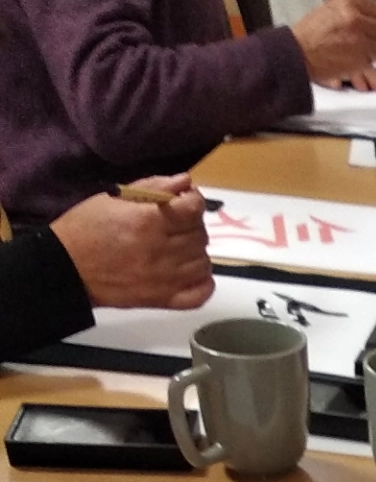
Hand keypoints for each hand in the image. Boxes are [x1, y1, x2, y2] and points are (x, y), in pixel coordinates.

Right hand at [49, 179, 213, 310]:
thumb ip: (152, 187)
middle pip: (200, 235)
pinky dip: (203, 283)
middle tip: (178, 223)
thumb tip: (185, 181)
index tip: (185, 200)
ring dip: (196, 252)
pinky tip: (190, 272)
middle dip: (193, 225)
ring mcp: (164, 279)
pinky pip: (200, 295)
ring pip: (203, 263)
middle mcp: (161, 251)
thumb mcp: (113, 197)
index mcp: (148, 221)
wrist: (66, 269)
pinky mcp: (162, 300)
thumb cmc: (85, 228)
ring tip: (180, 247)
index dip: (194, 201)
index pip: (194, 209)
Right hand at [292, 0, 375, 86]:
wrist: (298, 52)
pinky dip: (367, 63)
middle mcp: (355, 17)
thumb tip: (369, 18)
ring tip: (359, 52)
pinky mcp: (359, 57)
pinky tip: (355, 60)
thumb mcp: (330, 10)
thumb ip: (352, 11)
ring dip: (373, 52)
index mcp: (347, 1)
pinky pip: (373, 61)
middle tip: (370, 42)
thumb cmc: (310, 34)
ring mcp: (359, 38)